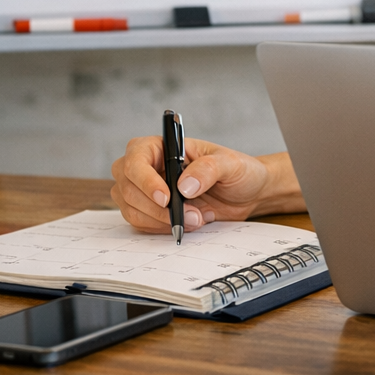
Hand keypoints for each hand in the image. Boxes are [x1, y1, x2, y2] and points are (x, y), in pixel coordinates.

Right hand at [109, 137, 298, 233]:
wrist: (247, 193)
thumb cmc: (238, 170)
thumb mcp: (231, 164)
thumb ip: (209, 169)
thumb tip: (183, 185)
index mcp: (162, 146)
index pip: (136, 159)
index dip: (145, 180)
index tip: (166, 198)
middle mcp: (148, 167)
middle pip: (127, 187)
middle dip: (157, 208)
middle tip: (191, 215)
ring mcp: (145, 190)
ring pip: (132, 209)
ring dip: (161, 221)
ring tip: (195, 219)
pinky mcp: (151, 210)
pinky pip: (141, 223)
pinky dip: (161, 228)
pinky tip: (186, 224)